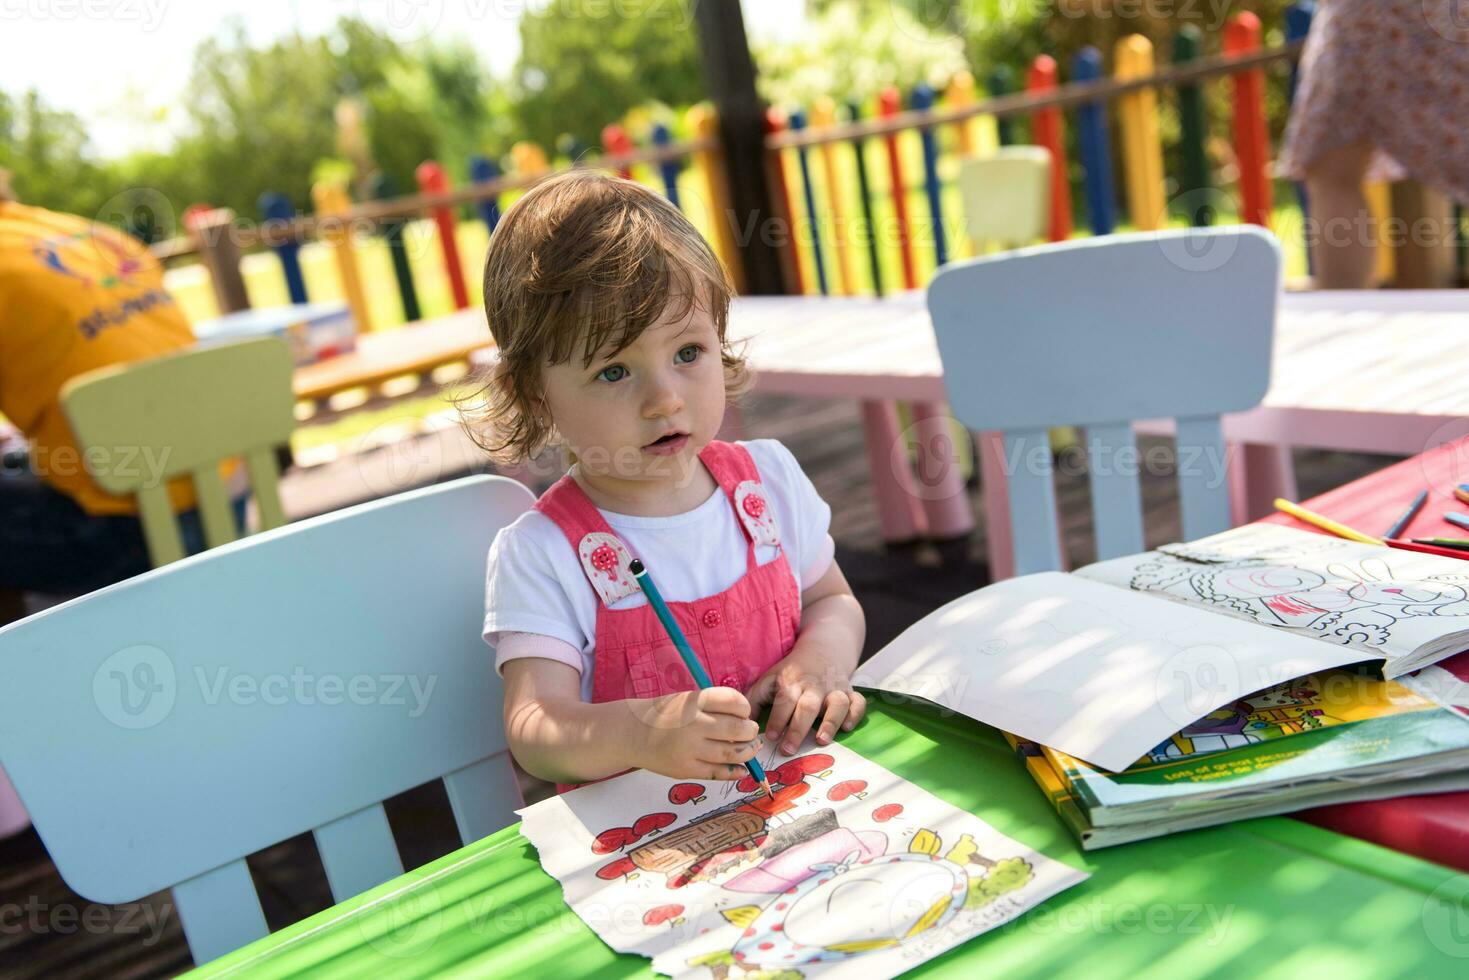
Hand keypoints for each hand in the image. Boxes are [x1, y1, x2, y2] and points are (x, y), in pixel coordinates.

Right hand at [635, 687, 762, 779]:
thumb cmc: (666, 715)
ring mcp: (689, 749)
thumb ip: (713, 707)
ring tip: (750, 748)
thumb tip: (746, 722)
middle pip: (737, 729)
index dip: (744, 708)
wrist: (632, 734)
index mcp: (694, 701)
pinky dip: (735, 771)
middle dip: (750, 731)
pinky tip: (741, 768)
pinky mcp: (686, 769)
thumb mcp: (686, 700)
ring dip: (748, 751)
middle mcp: (693, 724)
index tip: (744, 712)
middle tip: (750, 732)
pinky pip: (718, 772)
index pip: (733, 700)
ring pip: (732, 753)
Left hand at [749, 648, 865, 755]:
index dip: (777, 718)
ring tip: (821, 740)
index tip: (769, 736)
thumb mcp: (770, 678)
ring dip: (830, 722)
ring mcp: (834, 688)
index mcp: (791, 682)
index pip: (784, 700)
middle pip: (808, 706)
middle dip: (798, 728)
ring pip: (836, 703)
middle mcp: (814, 686)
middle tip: (788, 749)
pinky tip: (847, 727)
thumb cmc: (792, 671)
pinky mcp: (850, 692)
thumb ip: (755, 698)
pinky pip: (857, 702)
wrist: (823, 649)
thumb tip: (741, 721)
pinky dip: (855, 714)